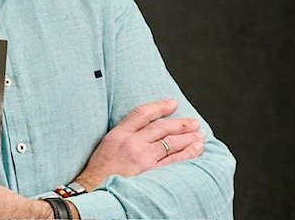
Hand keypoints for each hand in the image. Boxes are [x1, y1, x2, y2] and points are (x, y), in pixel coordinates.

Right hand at [76, 99, 203, 189]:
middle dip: (180, 123)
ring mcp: (142, 158)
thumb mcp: (107, 144)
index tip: (173, 103)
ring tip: (199, 136)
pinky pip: (173, 160)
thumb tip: (145, 128)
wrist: (94, 191)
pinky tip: (195, 150)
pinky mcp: (150, 173)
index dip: (160, 106)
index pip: (142, 113)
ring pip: (170, 142)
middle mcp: (131, 143)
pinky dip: (186, 154)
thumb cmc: (100, 170)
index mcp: (119, 133)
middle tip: (194, 123)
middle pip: (161, 127)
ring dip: (187, 138)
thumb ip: (124, 134)